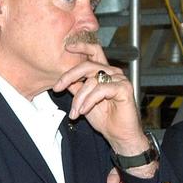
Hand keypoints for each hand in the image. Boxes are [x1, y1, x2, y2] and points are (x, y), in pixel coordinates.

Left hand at [52, 39, 149, 158]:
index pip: (94, 52)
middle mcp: (113, 73)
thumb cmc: (105, 119)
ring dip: (79, 98)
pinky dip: (89, 100)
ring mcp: (120, 79)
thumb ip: (76, 88)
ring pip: (92, 80)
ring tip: (75, 112)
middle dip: (70, 76)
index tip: (68, 47)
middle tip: (58, 88)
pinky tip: (83, 111)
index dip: (82, 46)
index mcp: (104, 73)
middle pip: (88, 65)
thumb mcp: (84, 101)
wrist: (119, 136)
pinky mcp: (124, 88)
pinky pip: (101, 89)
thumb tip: (64, 79)